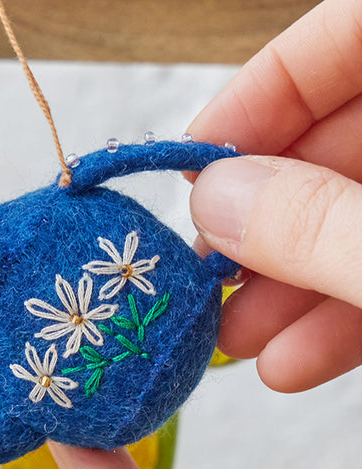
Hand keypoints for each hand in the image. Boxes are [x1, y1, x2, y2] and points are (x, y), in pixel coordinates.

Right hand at [186, 0, 361, 391]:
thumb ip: (319, 226)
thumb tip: (213, 203)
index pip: (350, 35)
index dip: (262, 91)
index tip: (193, 166)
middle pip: (342, 141)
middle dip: (264, 222)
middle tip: (204, 275)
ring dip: (290, 288)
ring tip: (233, 343)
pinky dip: (342, 318)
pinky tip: (292, 363)